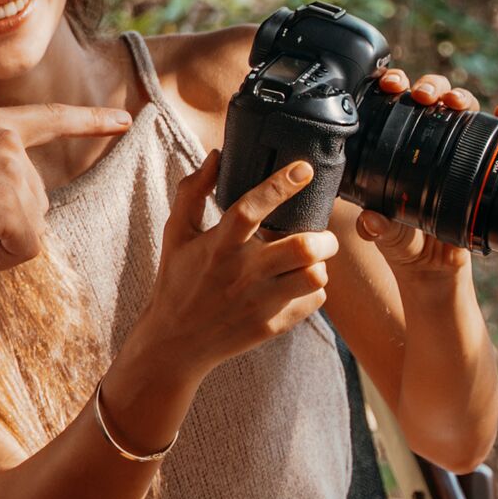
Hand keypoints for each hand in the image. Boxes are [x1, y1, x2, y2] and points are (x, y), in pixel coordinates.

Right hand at [122, 149, 336, 399]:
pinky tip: (297, 285)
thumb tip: (216, 156)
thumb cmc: (177, 280)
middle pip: (302, 248)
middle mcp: (241, 274)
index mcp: (217, 246)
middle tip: (320, 235)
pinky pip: (313, 303)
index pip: (251, 208)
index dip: (279, 185)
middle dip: (323, 237)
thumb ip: (193, 192)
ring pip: (315, 277)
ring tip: (310, 261)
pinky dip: (313, 291)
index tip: (303, 169)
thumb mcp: (176, 233)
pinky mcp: (271, 326)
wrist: (175, 342)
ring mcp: (259, 303)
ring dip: (320, 265)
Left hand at [348, 68, 497, 286]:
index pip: (394, 105)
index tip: (390, 84)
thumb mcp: (387, 235)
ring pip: (463, 110)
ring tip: (454, 102)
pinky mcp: (482, 166)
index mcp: (395, 148)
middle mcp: (426, 142)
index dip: (392, 86)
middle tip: (422, 95)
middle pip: (431, 98)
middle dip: (428, 85)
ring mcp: (456, 151)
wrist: (436, 270)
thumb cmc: (404, 244)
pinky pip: (496, 139)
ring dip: (461, 96)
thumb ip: (378, 228)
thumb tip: (371, 221)